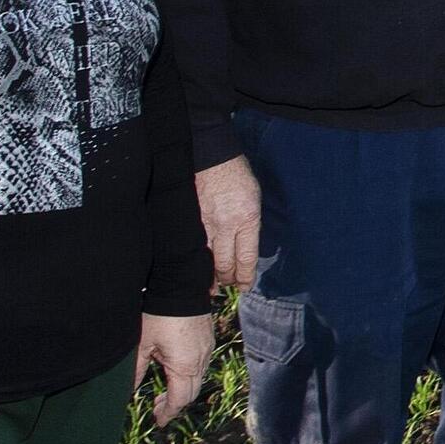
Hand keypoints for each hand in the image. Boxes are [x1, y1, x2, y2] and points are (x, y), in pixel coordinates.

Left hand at [136, 312, 213, 425]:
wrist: (181, 286)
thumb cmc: (159, 314)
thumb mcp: (142, 344)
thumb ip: (135, 371)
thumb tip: (128, 391)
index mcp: (184, 366)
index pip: (179, 399)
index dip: (168, 413)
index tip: (158, 421)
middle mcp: (200, 360)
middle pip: (190, 393)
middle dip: (174, 404)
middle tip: (157, 409)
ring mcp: (206, 349)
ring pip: (197, 378)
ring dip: (182, 388)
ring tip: (164, 391)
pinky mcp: (207, 339)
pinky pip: (201, 364)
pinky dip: (188, 374)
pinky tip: (175, 369)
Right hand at [195, 156, 259, 289]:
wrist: (211, 156)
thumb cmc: (237, 175)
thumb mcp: (254, 199)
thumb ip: (250, 225)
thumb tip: (244, 247)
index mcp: (247, 220)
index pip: (246, 258)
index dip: (245, 277)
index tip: (244, 286)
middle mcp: (226, 226)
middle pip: (225, 264)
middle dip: (227, 280)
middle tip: (228, 287)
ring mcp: (206, 224)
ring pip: (206, 260)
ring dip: (209, 276)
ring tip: (210, 286)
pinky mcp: (190, 221)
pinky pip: (192, 247)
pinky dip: (194, 260)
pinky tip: (194, 268)